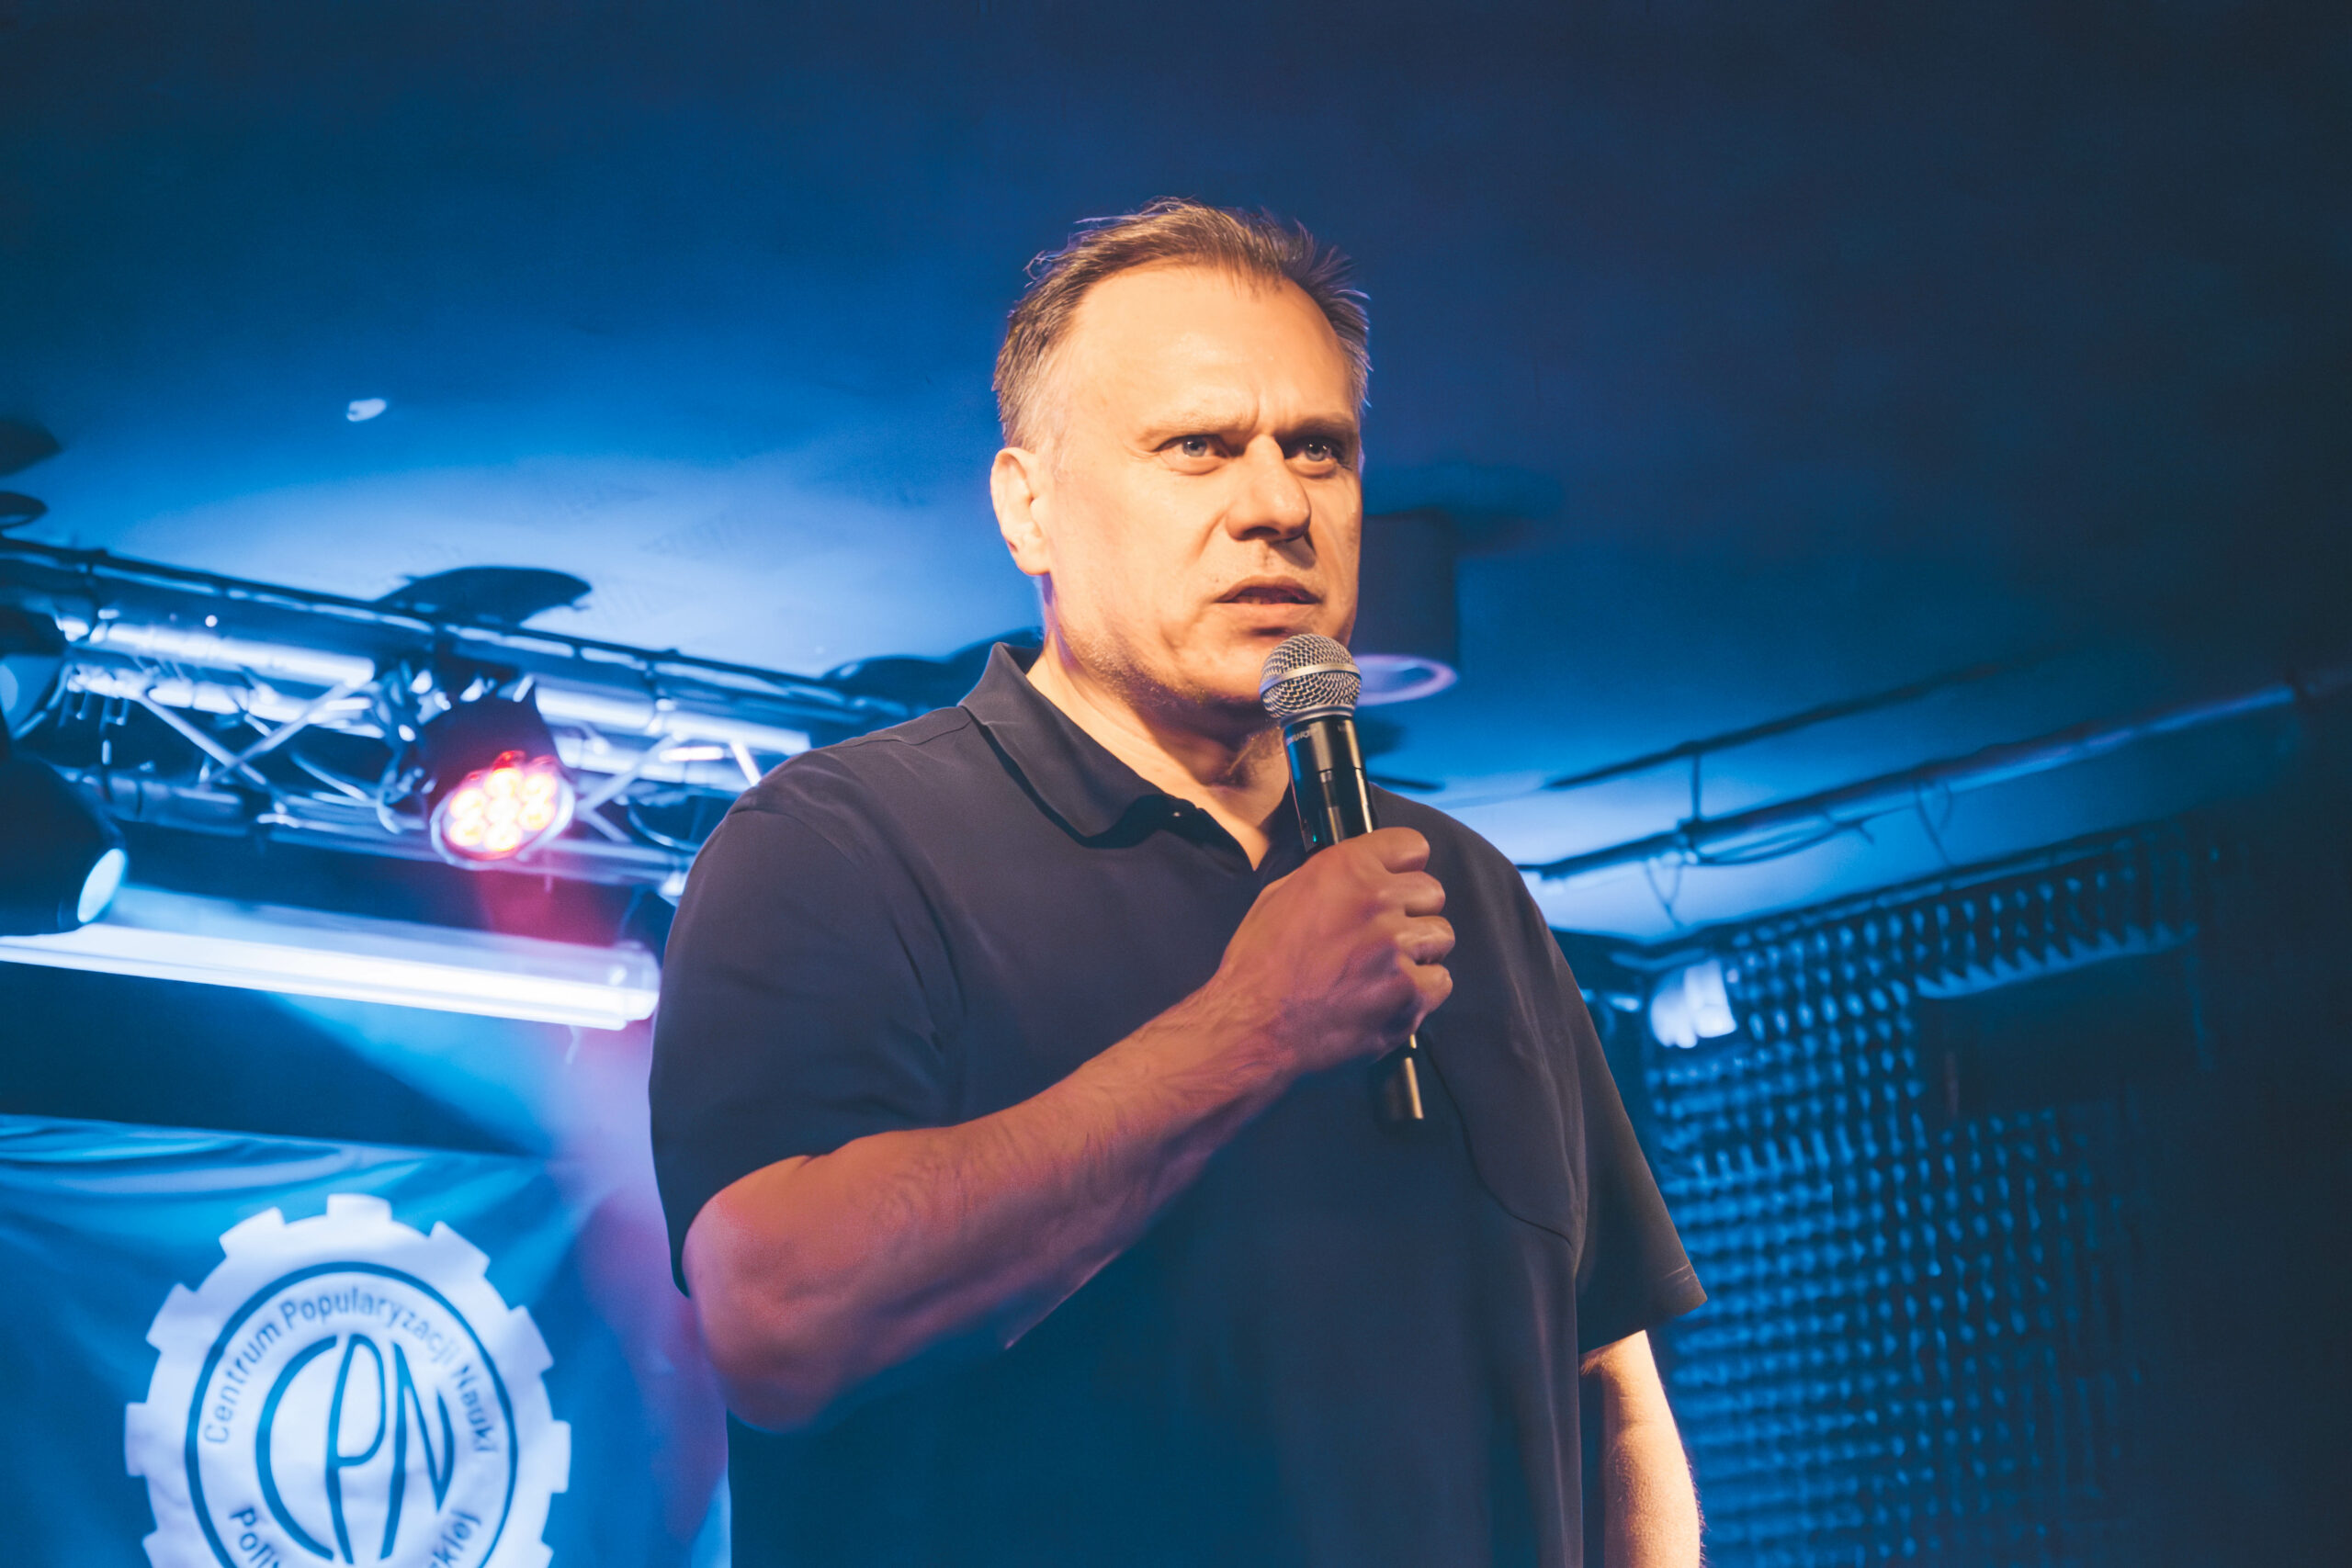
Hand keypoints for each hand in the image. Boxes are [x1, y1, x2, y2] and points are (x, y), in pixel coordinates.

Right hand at [1208, 826, 1453, 1077]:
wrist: (1253, 1027)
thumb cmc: (1258, 966)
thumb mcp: (1280, 896)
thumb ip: (1329, 878)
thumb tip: (1358, 876)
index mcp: (1345, 869)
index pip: (1412, 846)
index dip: (1403, 867)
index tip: (1397, 882)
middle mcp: (1377, 901)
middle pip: (1432, 892)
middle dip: (1412, 911)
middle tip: (1386, 935)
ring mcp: (1397, 949)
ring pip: (1441, 936)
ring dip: (1419, 951)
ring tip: (1384, 970)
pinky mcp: (1409, 994)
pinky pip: (1441, 981)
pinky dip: (1421, 991)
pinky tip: (1389, 996)